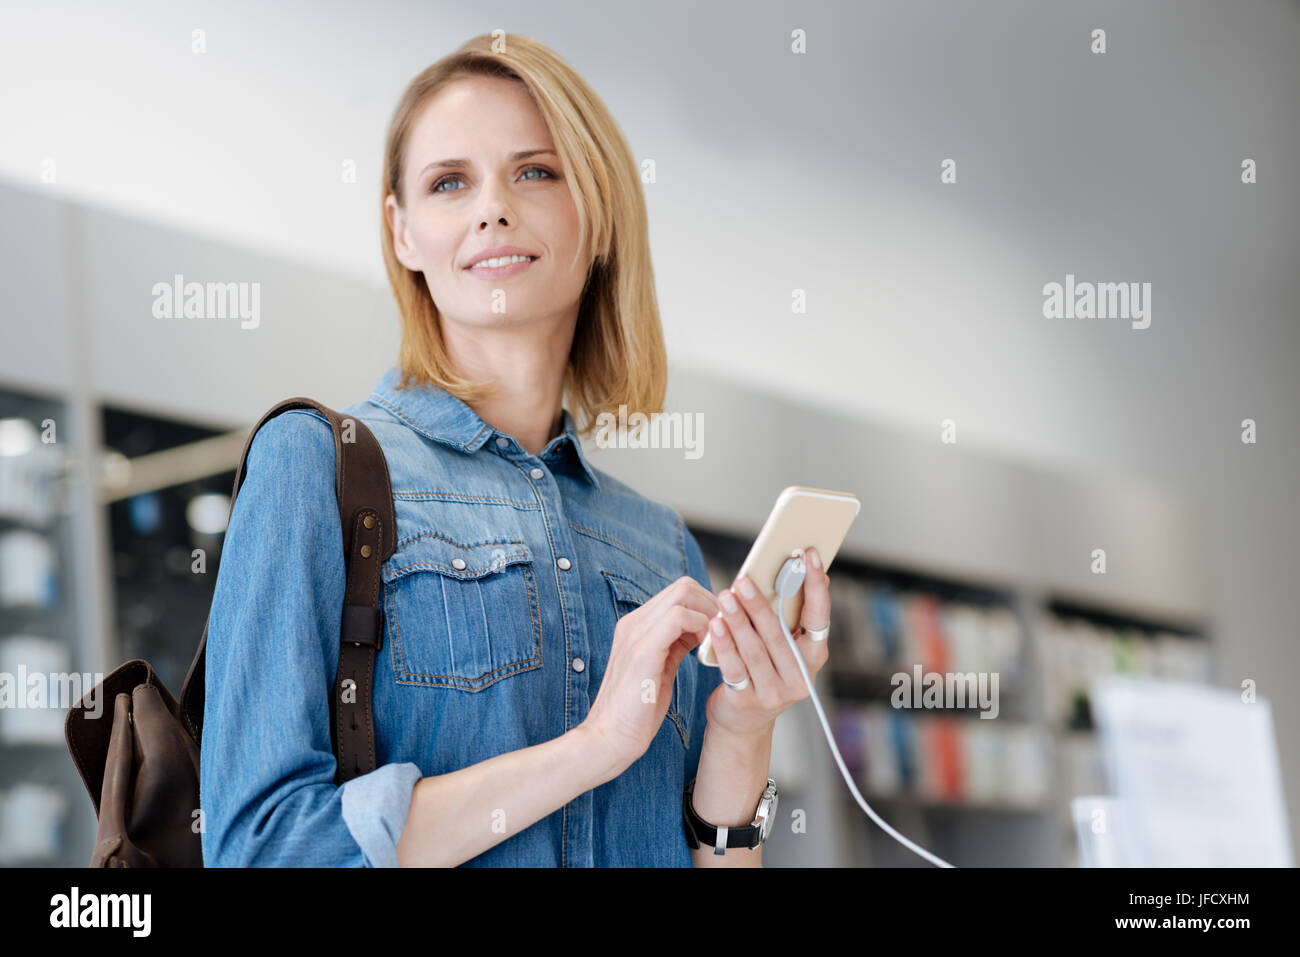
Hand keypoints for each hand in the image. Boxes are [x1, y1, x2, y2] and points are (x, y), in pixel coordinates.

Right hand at [581, 576, 718, 773]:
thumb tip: (702, 629)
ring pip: (683, 594)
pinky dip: (701, 627)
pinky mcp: (642, 650)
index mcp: (636, 626)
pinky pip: (679, 617)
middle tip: (728, 632)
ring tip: (722, 640)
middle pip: (683, 587)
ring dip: (711, 614)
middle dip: (713, 604)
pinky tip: (708, 650)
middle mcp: (633, 623)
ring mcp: (635, 633)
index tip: (724, 628)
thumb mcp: (660, 668)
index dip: (707, 605)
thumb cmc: (637, 710)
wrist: (609, 738)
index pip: (678, 593)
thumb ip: (676, 644)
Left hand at [705, 546, 831, 736]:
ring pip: (755, 650)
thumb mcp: (783, 646)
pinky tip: (714, 625)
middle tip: (743, 578)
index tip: (810, 554)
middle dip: (760, 603)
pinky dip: (724, 644)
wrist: (742, 721)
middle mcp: (800, 676)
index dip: (816, 585)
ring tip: (725, 596)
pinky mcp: (747, 701)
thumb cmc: (763, 669)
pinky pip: (734, 668)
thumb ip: (789, 615)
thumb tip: (796, 567)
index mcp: (814, 655)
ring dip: (738, 621)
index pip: (820, 616)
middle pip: (779, 633)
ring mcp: (775, 692)